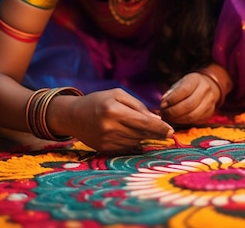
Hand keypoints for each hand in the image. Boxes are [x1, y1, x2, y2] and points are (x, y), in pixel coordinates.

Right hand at [56, 88, 173, 151]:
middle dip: (156, 134)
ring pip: (136, 141)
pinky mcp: (105, 149)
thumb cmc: (98, 101)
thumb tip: (157, 120)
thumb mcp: (117, 95)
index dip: (159, 128)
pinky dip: (135, 143)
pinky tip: (137, 137)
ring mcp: (107, 140)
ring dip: (145, 137)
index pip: (143, 122)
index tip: (170, 131)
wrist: (73, 116)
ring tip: (149, 131)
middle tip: (166, 133)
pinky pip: (127, 148)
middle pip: (141, 133)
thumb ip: (138, 106)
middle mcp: (110, 127)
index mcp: (114, 111)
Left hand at [159, 72, 218, 124]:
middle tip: (164, 114)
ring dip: (177, 119)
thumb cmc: (188, 86)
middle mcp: (205, 89)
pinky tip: (176, 120)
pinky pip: (195, 120)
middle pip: (189, 104)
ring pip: (192, 115)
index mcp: (196, 79)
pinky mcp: (210, 112)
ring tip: (169, 118)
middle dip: (173, 111)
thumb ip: (171, 93)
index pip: (184, 90)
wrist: (206, 87)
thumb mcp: (179, 84)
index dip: (172, 99)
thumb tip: (163, 105)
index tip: (162, 105)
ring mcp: (209, 102)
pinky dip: (183, 122)